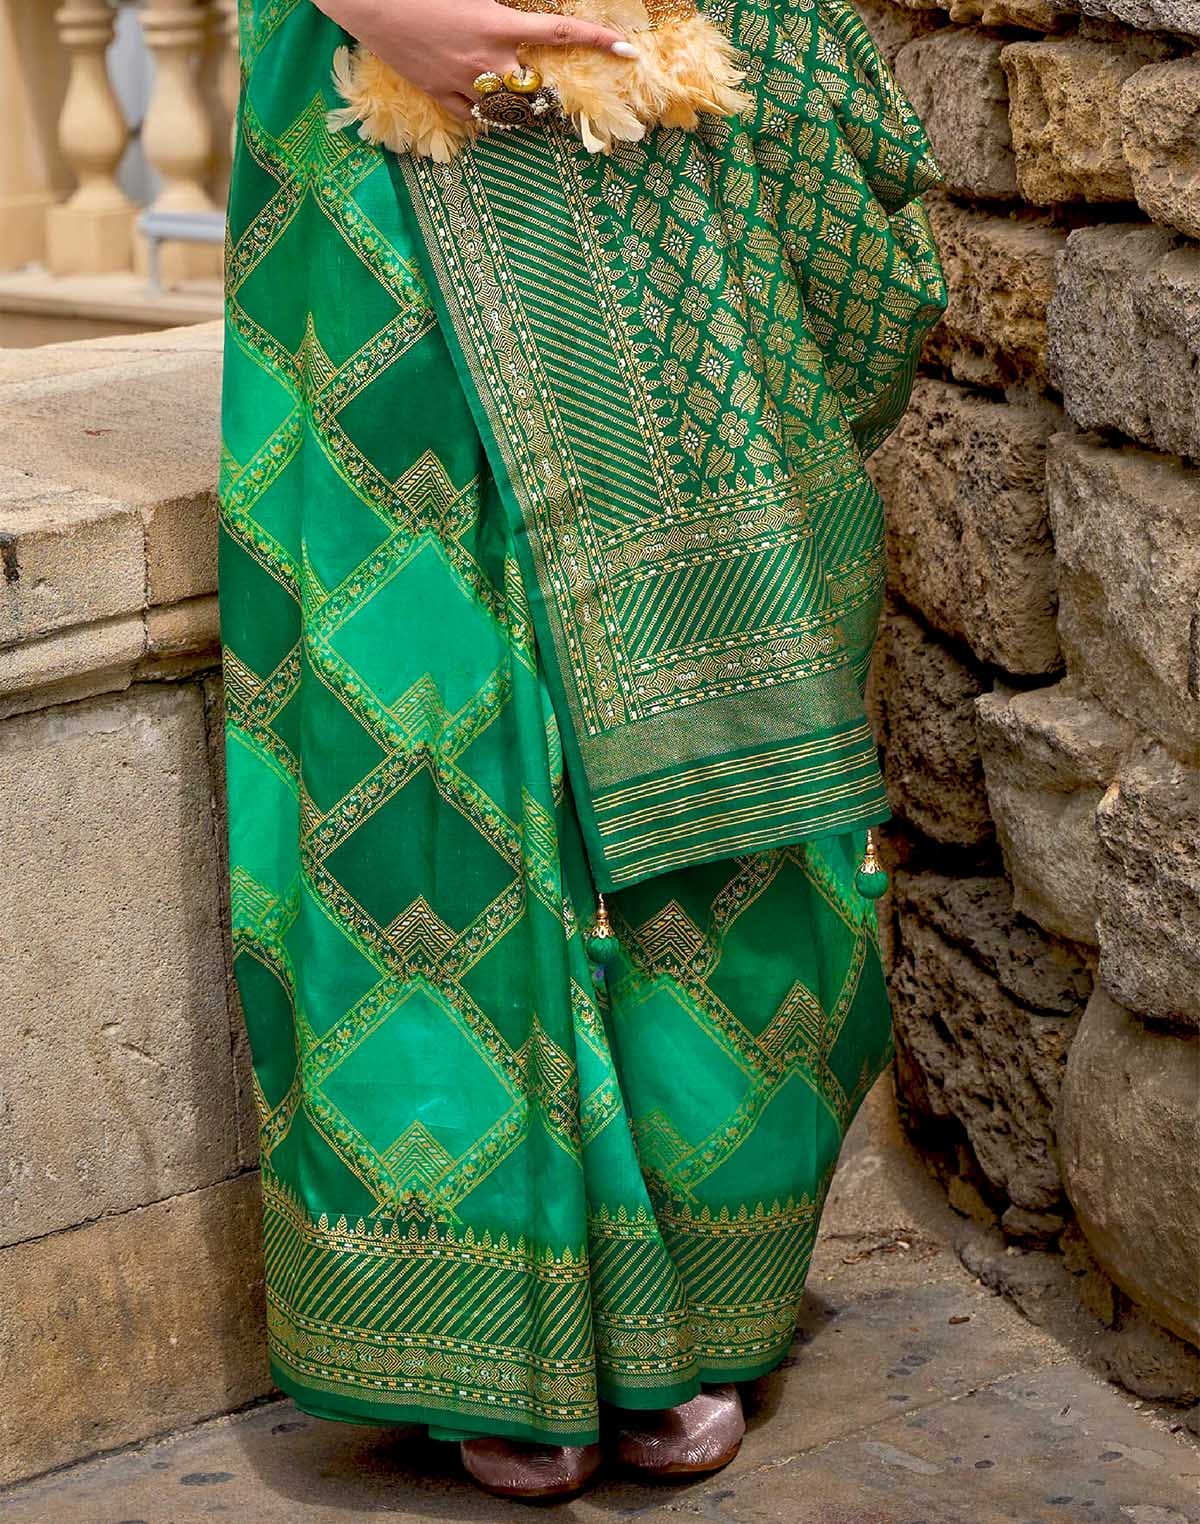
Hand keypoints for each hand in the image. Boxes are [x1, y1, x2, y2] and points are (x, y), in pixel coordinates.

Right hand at [312, 0, 635, 120]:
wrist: (370, 2)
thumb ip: (506, 6)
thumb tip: (521, 19)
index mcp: (498, 23)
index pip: (561, 33)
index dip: (597, 40)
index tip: (628, 52)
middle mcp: (486, 60)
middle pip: (536, 88)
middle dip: (546, 91)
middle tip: (548, 88)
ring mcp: (463, 82)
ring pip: (507, 109)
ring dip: (518, 105)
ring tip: (516, 97)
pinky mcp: (440, 95)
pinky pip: (475, 117)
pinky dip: (485, 114)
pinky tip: (483, 102)